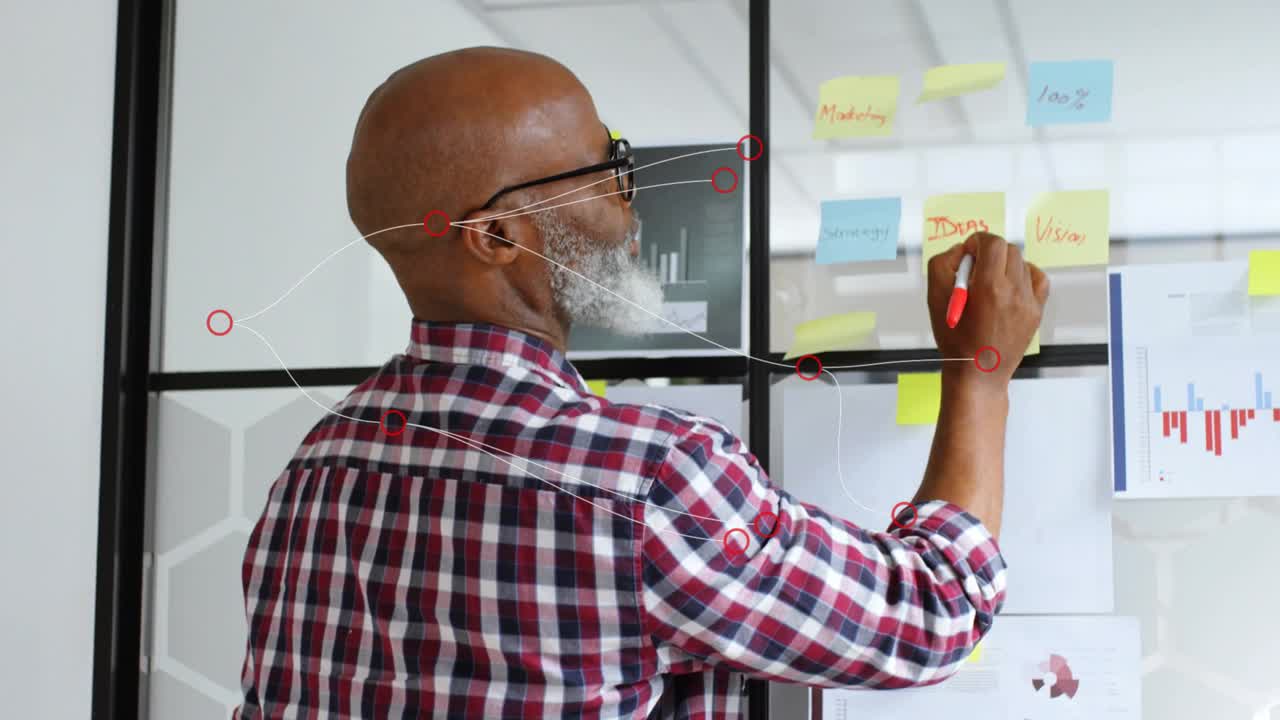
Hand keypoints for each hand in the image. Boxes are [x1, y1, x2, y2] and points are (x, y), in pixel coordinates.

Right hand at [926, 233, 1049, 382]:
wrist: (978, 372)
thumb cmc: (955, 339)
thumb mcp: (934, 298)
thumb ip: (943, 264)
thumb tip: (962, 250)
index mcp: (989, 287)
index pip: (992, 243)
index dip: (977, 241)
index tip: (969, 252)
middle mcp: (1013, 291)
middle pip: (1008, 249)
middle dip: (990, 252)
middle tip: (976, 268)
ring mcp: (1029, 302)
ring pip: (1021, 262)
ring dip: (1004, 264)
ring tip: (990, 282)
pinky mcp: (1036, 311)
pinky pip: (1038, 278)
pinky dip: (1024, 275)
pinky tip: (1010, 285)